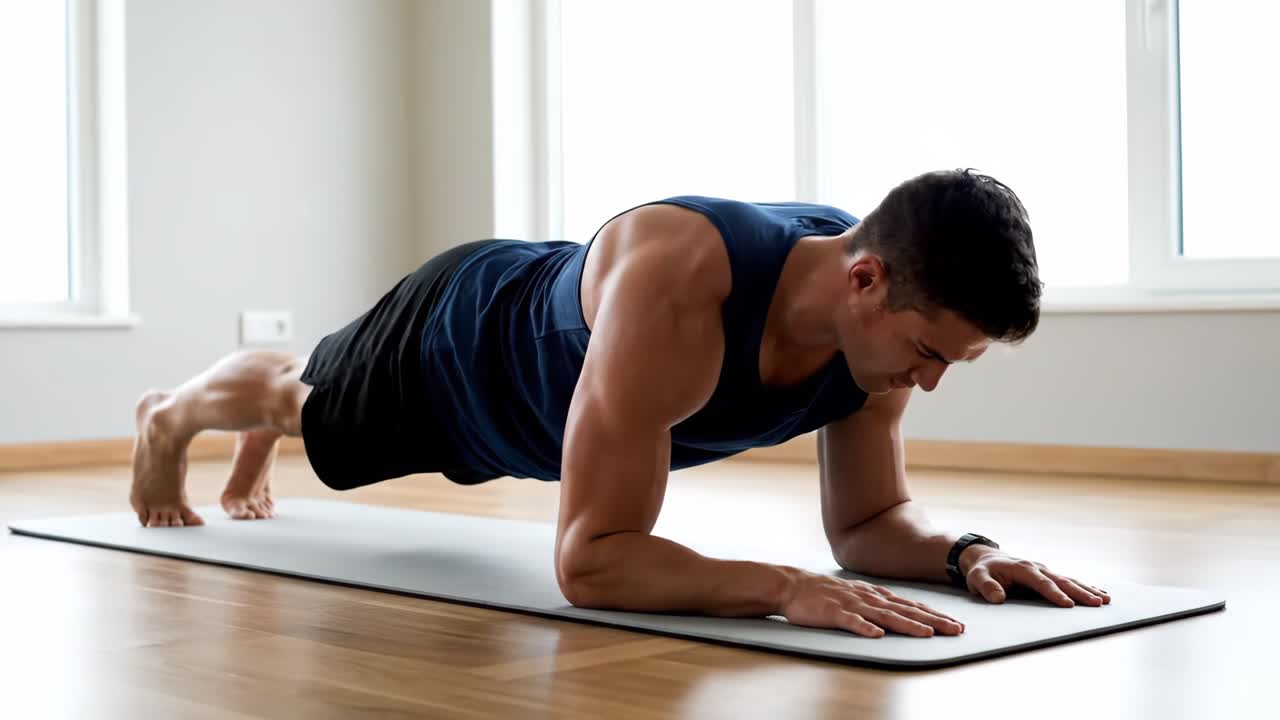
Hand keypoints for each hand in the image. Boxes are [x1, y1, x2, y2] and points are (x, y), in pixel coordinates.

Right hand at [780, 570, 965, 637]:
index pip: (911, 605)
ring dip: (907, 624)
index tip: (955, 623)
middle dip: (933, 620)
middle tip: (955, 629)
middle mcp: (868, 598)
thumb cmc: (826, 592)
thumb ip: (878, 602)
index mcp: (875, 594)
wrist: (793, 585)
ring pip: (884, 616)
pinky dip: (865, 628)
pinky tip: (877, 635)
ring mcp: (852, 605)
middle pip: (906, 610)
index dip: (934, 614)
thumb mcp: (857, 593)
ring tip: (926, 633)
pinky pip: (851, 622)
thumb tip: (903, 611)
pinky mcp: (833, 613)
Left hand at [962, 547, 1111, 607]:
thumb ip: (987, 587)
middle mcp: (1038, 568)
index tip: (1068, 605)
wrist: (985, 559)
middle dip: (1080, 592)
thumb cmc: (982, 571)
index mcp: (1023, 569)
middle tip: (1098, 603)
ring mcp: (1045, 571)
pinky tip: (1100, 593)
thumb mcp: (977, 578)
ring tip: (1106, 600)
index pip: (1042, 583)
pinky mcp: (1048, 576)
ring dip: (1088, 589)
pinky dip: (1085, 586)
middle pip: (1062, 581)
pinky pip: (1069, 581)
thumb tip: (998, 597)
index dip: (1054, 594)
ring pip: (1070, 580)